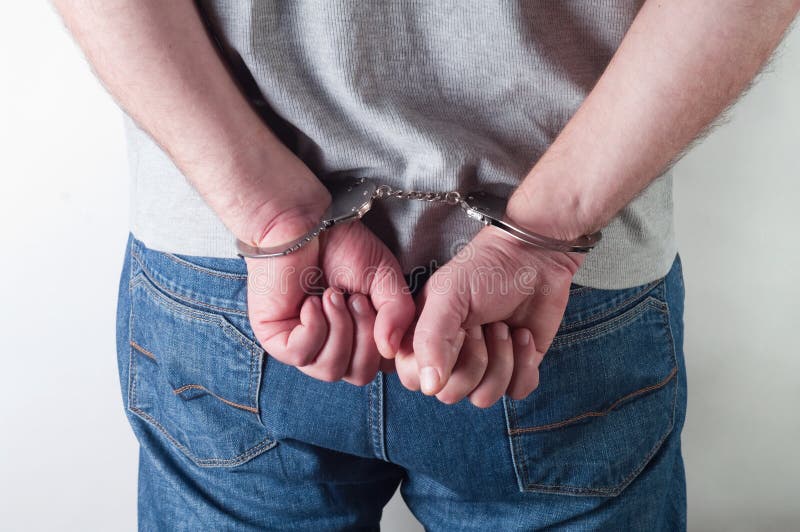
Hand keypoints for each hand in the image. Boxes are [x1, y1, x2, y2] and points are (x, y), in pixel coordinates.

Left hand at [246, 216, 414, 385]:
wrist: (304, 222)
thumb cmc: (342, 246)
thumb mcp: (385, 279)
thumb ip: (398, 313)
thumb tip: (390, 349)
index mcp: (359, 337)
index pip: (380, 367)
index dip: (386, 343)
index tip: (380, 306)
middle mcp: (332, 346)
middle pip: (359, 374)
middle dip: (363, 334)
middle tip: (354, 297)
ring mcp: (303, 346)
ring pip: (330, 370)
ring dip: (338, 328)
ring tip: (331, 295)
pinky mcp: (276, 340)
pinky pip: (302, 355)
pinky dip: (314, 327)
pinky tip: (310, 301)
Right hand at [394, 226, 582, 406]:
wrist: (535, 257)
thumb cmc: (485, 268)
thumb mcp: (448, 296)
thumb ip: (429, 340)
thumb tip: (428, 388)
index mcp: (424, 339)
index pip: (416, 380)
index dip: (438, 363)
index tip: (456, 330)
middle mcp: (450, 357)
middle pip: (451, 394)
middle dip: (474, 359)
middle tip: (483, 325)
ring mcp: (484, 365)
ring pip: (484, 397)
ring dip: (501, 360)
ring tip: (504, 327)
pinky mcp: (516, 368)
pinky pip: (517, 392)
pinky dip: (524, 365)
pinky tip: (523, 335)